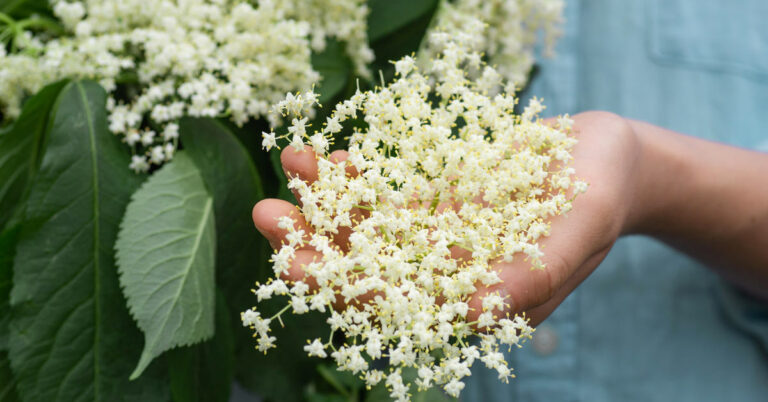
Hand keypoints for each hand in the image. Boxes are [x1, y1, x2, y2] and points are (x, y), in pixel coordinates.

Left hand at [252, 111, 644, 325]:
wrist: (607, 157)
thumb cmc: (604, 194)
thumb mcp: (581, 228)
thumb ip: (535, 271)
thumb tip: (478, 310)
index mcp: (477, 301)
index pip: (398, 307)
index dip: (343, 288)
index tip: (294, 263)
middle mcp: (448, 276)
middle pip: (367, 270)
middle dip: (315, 244)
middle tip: (266, 215)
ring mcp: (437, 238)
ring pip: (368, 229)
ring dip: (324, 202)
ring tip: (290, 163)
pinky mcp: (435, 203)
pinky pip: (384, 195)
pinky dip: (354, 178)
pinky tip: (324, 158)